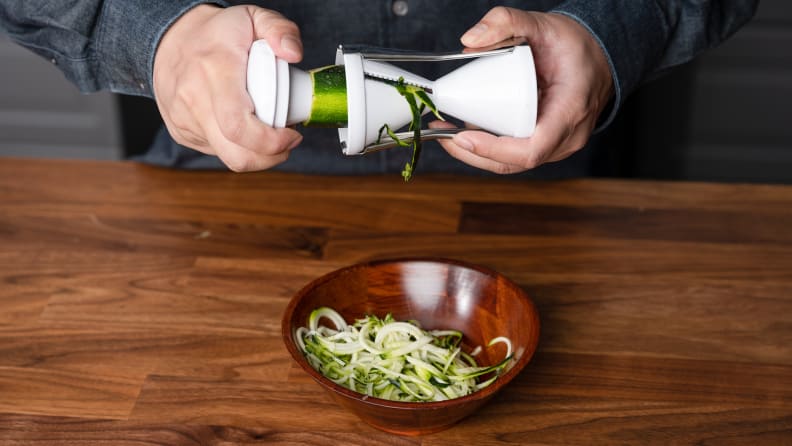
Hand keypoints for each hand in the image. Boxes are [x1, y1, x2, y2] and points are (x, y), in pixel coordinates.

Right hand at [153, 5, 302, 171]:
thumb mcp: (254, 16)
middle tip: (287, 143)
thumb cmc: (217, 32)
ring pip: (227, 156)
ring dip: (255, 154)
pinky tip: (243, 127)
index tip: (292, 135)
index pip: (238, 124)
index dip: (271, 142)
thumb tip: (293, 54)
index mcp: (215, 69)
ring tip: (268, 134)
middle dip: (269, 157)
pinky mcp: (181, 132)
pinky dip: (236, 146)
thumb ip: (280, 29)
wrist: (170, 37)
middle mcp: (194, 98)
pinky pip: (215, 151)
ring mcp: (184, 119)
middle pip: (235, 154)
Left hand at [430, 7, 613, 173]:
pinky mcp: (546, 144)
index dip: (494, 149)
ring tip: (446, 132)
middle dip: (473, 153)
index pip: (531, 149)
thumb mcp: (544, 25)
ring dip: (476, 152)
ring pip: (511, 163)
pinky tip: (466, 130)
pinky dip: (489, 147)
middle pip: (513, 162)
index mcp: (570, 112)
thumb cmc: (577, 46)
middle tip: (441, 134)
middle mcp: (567, 137)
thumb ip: (507, 21)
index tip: (464, 137)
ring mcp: (557, 145)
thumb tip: (470, 40)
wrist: (601, 56)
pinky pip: (514, 155)